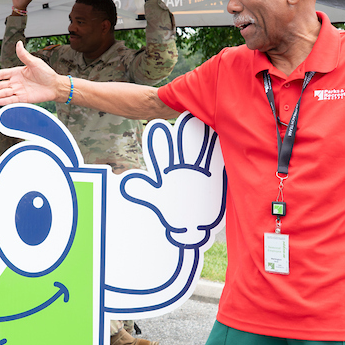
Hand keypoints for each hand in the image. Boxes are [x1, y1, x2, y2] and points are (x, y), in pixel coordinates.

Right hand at [0, 41, 61, 104]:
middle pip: (0, 85)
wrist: (55, 86)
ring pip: (4, 93)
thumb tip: (18, 43)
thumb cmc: (47, 73)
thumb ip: (24, 55)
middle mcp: (16, 82)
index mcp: (17, 72)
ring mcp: (19, 91)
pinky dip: (5, 101)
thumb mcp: (35, 62)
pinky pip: (12, 100)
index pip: (2, 74)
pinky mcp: (23, 98)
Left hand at [121, 114, 225, 247]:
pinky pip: (213, 159)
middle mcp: (180, 165)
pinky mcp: (211, 174)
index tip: (159, 127)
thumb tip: (126, 182)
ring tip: (206, 125)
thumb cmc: (171, 212)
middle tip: (185, 119)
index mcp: (165, 170)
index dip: (159, 138)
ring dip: (201, 137)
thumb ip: (143, 190)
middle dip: (183, 132)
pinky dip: (214, 149)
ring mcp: (196, 168)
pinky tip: (219, 138)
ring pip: (198, 148)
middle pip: (181, 144)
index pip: (160, 149)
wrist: (190, 225)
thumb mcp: (156, 200)